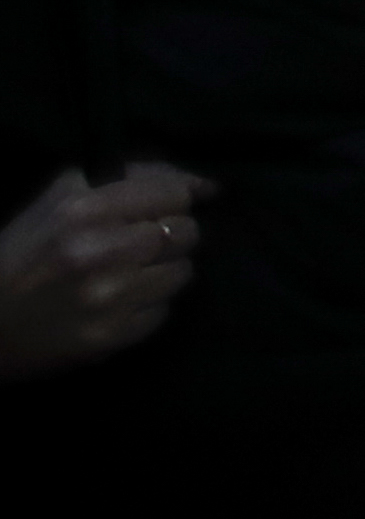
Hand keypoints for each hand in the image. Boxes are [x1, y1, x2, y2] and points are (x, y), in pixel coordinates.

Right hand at [0, 162, 210, 382]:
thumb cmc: (15, 256)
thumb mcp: (55, 203)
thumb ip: (121, 181)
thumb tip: (193, 182)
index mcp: (83, 211)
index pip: (171, 193)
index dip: (182, 194)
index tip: (191, 198)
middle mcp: (101, 252)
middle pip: (186, 232)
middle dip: (175, 231)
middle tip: (149, 239)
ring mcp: (108, 298)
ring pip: (182, 272)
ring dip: (166, 269)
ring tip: (136, 270)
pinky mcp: (109, 337)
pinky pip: (163, 312)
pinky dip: (150, 304)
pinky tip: (123, 300)